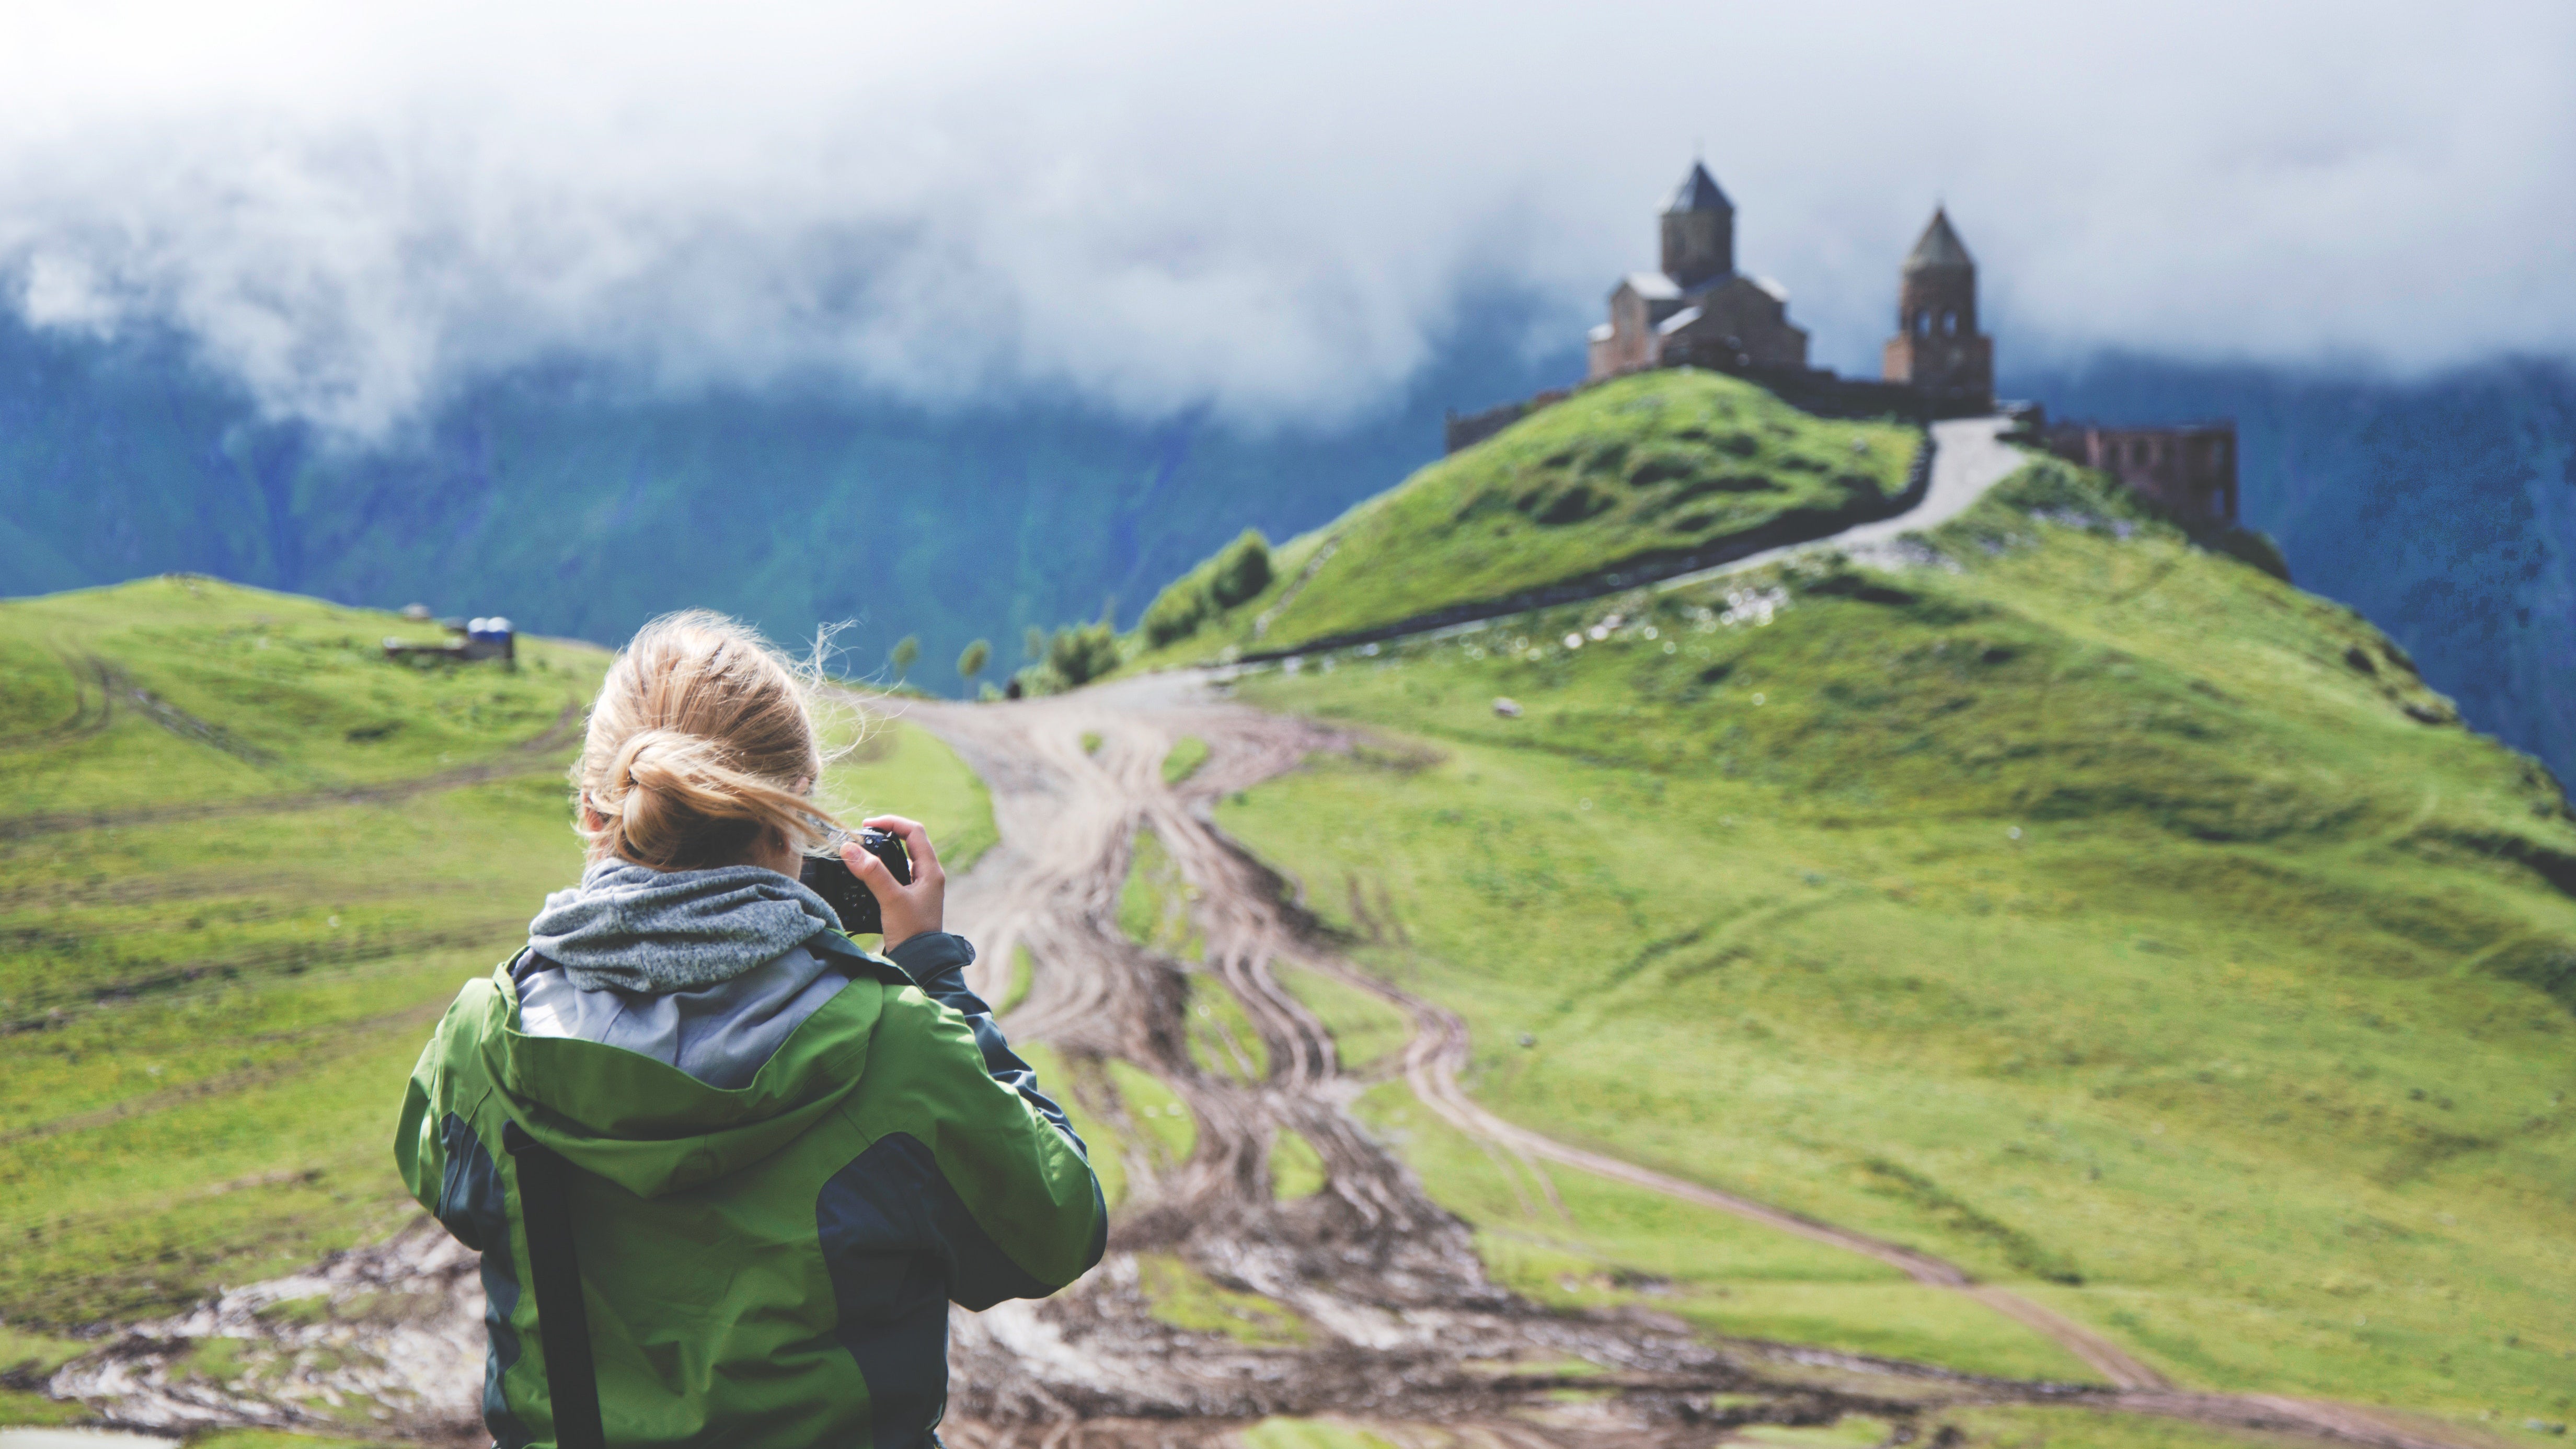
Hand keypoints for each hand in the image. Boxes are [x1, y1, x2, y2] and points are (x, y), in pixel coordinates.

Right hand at [846, 814, 943, 950]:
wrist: (920, 964)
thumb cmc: (912, 933)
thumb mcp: (891, 900)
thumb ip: (872, 873)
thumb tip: (849, 848)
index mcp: (931, 871)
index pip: (914, 832)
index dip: (892, 822)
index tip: (867, 825)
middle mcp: (928, 876)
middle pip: (909, 842)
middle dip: (885, 834)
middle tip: (861, 836)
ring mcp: (920, 889)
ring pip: (902, 859)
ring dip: (883, 852)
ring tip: (861, 851)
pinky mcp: (910, 900)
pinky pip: (896, 875)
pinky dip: (881, 869)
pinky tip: (866, 874)